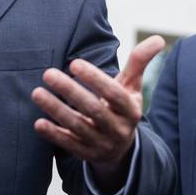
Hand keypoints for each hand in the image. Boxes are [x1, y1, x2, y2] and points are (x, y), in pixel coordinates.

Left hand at [31, 36, 164, 187]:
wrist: (120, 148)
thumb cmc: (121, 107)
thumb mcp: (132, 87)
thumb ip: (139, 63)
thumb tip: (159, 39)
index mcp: (130, 110)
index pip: (114, 94)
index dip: (95, 79)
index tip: (74, 63)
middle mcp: (118, 129)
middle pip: (94, 110)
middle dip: (70, 91)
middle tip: (48, 73)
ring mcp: (102, 144)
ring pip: (78, 127)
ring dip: (56, 110)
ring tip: (36, 92)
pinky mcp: (86, 155)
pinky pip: (69, 145)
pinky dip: (54, 135)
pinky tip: (38, 122)